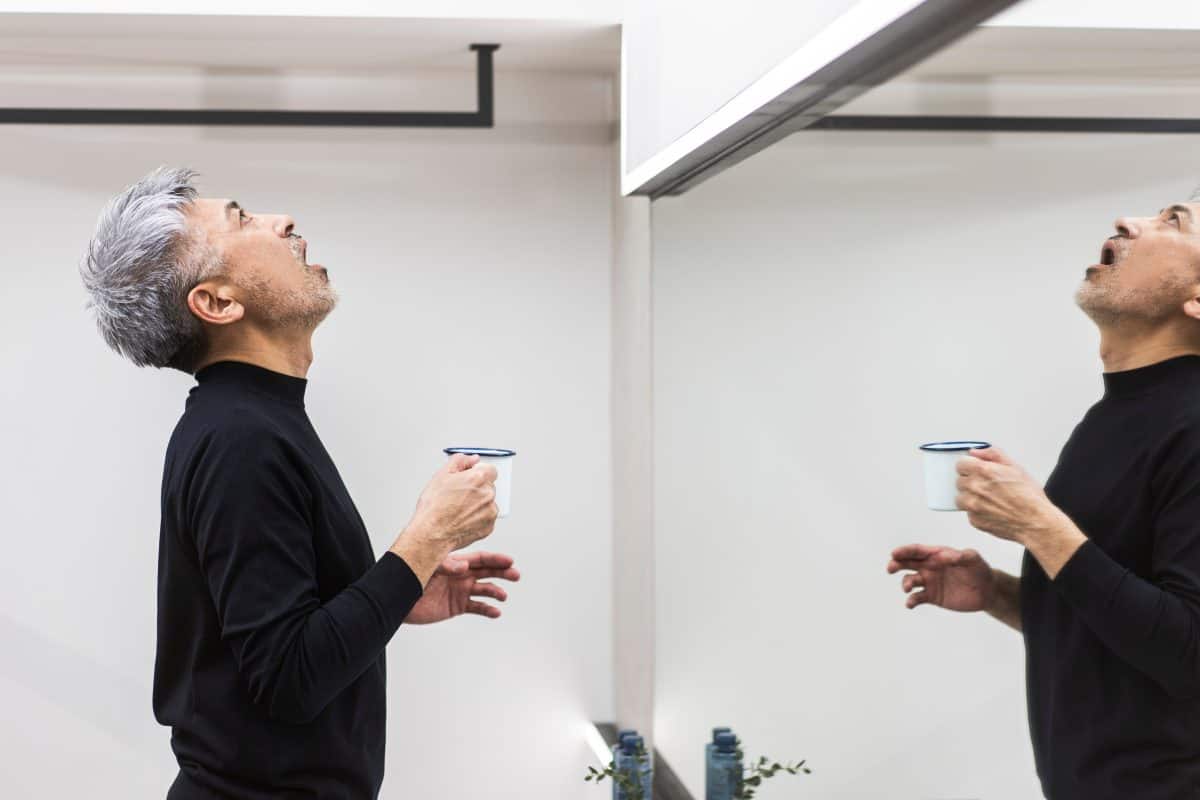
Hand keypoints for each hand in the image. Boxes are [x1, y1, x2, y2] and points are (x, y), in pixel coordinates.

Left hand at [405, 551, 520, 624]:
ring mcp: (460, 591)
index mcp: (455, 563)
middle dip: (503, 573)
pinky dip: (488, 609)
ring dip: (496, 592)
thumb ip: (446, 565)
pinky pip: (477, 607)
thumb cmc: (410, 578)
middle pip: (487, 572)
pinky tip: (496, 612)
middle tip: (516, 575)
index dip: (496, 559)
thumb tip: (463, 566)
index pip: (480, 558)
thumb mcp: (428, 567)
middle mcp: (461, 576)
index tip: (509, 561)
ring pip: (484, 590)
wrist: (399, 601)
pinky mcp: (457, 606)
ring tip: (503, 596)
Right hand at [407, 454, 498, 550]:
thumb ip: (460, 461)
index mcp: (479, 478)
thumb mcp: (441, 475)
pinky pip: (486, 518)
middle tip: (459, 496)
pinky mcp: (489, 527)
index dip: (478, 473)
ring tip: (459, 510)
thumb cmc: (433, 507)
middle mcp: (488, 494)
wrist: (431, 534)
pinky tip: (462, 519)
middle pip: (488, 486)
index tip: (470, 479)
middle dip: (477, 489)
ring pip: (487, 503)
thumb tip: (472, 459)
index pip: (490, 470)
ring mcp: (490, 511)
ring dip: (478, 504)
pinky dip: (477, 518)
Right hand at [887, 544, 994, 611]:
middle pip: (906, 564)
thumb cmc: (980, 570)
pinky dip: (911, 601)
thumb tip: (944, 556)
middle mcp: (929, 567)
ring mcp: (929, 582)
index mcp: (936, 554)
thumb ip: (961, 555)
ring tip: (908, 588)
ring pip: (909, 581)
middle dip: (896, 564)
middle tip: (890, 567)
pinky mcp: (932, 597)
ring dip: (905, 584)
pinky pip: (917, 598)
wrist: (987, 591)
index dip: (904, 551)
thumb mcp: (973, 559)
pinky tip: (910, 604)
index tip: (894, 554)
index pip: (916, 551)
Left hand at [955, 447, 1060, 542]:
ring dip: (970, 497)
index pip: (960, 464)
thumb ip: (993, 454)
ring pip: (960, 497)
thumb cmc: (1030, 497)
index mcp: (983, 471)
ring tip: (989, 500)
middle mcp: (975, 487)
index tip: (975, 470)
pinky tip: (992, 510)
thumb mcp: (1016, 468)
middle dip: (971, 482)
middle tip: (987, 486)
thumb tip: (975, 452)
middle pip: (959, 481)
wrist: (1036, 523)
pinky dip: (977, 511)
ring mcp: (972, 505)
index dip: (969, 466)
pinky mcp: (974, 520)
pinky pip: (968, 513)